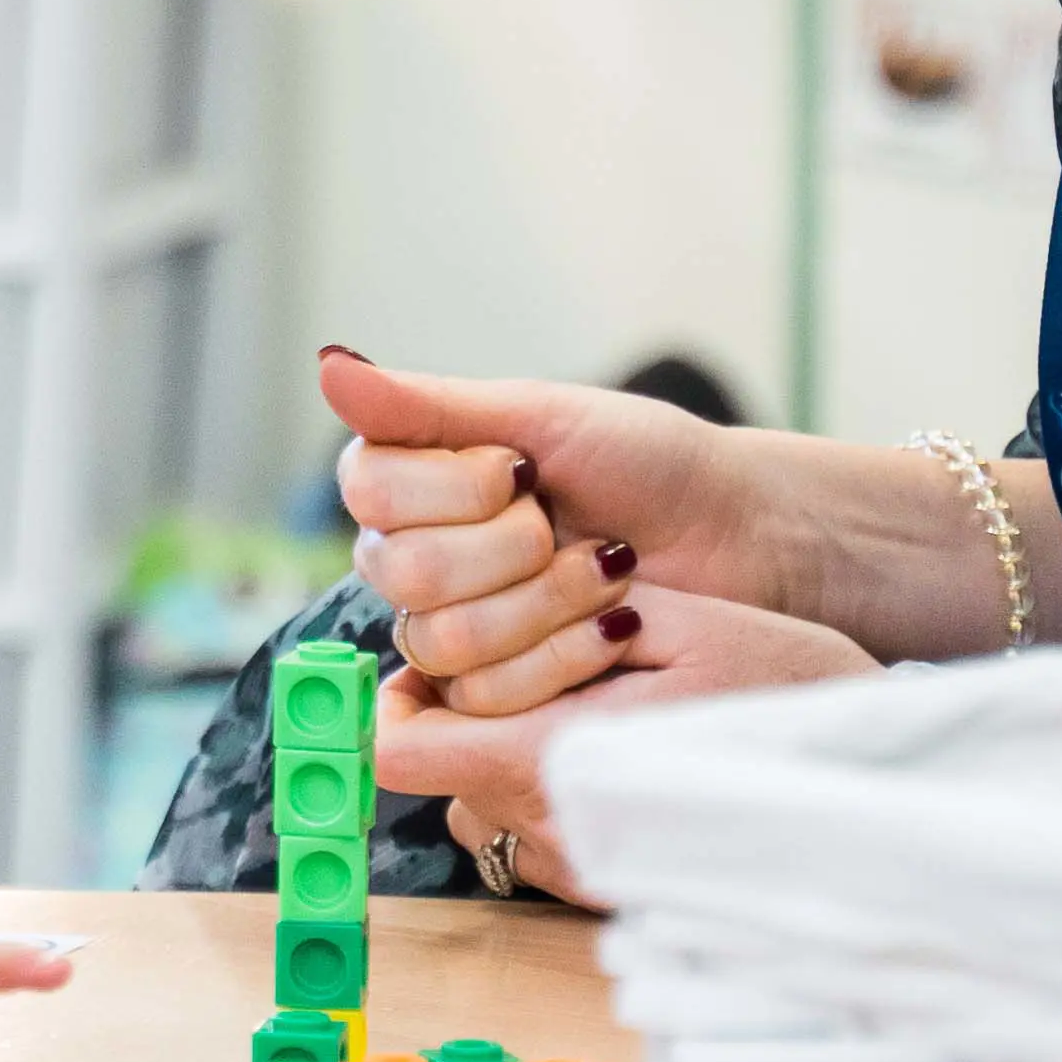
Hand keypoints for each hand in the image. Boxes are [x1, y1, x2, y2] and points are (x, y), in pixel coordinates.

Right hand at [321, 349, 757, 708]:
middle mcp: (420, 557)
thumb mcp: (542, 417)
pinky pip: (488, 698)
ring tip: (609, 571)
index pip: (369, 492)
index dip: (452, 489)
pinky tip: (614, 627)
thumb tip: (325, 364)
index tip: (522, 471)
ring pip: (444, 640)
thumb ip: (428, 404)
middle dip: (509, 549)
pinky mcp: (503, 697)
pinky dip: (564, 657)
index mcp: (416, 482)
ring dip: (545, 602)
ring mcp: (460, 631)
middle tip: (568, 525)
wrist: (736, 538)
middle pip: (403, 573)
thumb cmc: (649, 464)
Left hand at [378, 587, 887, 907]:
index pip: (401, 749)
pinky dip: (554, 793)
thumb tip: (458, 637)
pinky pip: (539, 837)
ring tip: (590, 709)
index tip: (433, 666)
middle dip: (473, 714)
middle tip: (545, 664)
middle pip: (443, 772)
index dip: (398, 703)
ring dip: (511, 756)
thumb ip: (556, 623)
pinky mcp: (607, 893)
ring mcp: (580, 875)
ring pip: (485, 807)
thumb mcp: (678, 622)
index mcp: (551, 760)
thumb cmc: (788, 688)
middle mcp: (552, 833)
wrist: (880, 782)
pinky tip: (622, 754)